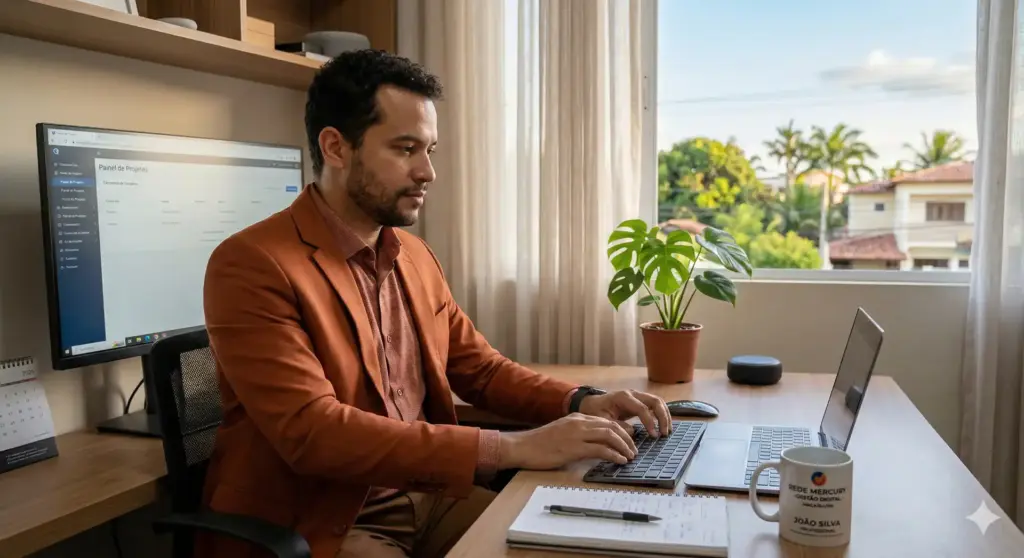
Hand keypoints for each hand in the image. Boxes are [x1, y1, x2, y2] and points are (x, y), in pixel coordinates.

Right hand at [497, 413, 637, 469]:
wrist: (522, 446)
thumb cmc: (539, 444)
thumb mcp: (562, 433)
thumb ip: (578, 435)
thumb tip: (594, 446)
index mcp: (577, 418)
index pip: (606, 421)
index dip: (622, 430)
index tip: (629, 440)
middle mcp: (579, 423)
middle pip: (612, 426)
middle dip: (627, 438)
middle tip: (634, 450)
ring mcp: (577, 434)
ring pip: (610, 435)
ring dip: (624, 446)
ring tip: (630, 456)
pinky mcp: (574, 448)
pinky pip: (601, 450)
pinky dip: (614, 455)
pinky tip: (620, 461)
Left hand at [578, 389, 671, 437]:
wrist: (591, 404)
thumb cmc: (595, 412)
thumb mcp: (602, 420)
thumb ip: (616, 426)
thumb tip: (632, 431)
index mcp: (623, 397)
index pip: (642, 408)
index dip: (649, 422)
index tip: (653, 436)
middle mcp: (633, 393)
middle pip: (655, 401)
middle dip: (662, 417)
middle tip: (664, 433)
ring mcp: (637, 396)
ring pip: (658, 402)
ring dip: (665, 415)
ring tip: (666, 431)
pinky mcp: (639, 401)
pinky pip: (655, 405)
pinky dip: (661, 414)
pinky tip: (663, 426)